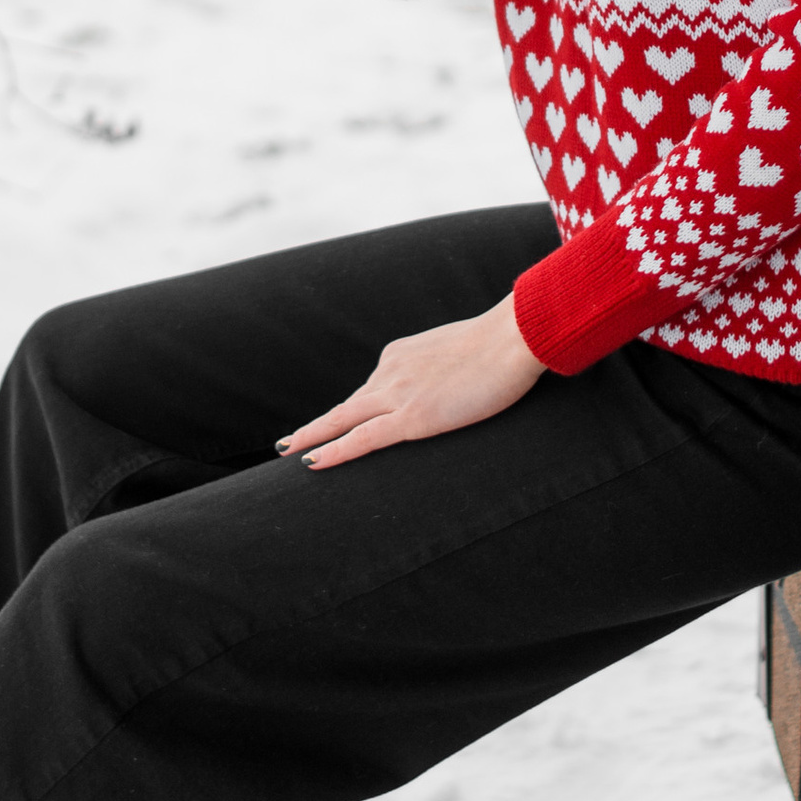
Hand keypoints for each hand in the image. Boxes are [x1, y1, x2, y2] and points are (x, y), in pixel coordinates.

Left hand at [280, 296, 546, 469]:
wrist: (513, 338)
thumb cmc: (503, 344)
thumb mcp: (461, 352)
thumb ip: (444, 368)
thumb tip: (449, 383)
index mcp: (401, 354)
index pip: (370, 389)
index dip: (351, 411)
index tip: (337, 423)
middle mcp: (391, 371)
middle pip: (345, 406)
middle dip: (315, 426)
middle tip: (287, 442)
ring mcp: (398, 393)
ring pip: (343, 420)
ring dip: (314, 437)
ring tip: (289, 452)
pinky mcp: (412, 416)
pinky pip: (362, 439)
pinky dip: (334, 451)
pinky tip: (312, 463)